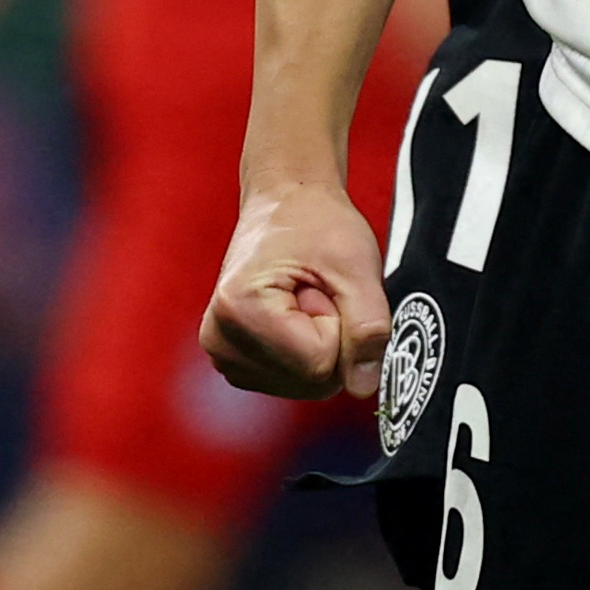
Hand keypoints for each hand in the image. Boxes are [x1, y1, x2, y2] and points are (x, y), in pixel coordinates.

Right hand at [203, 171, 391, 401]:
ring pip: (303, 385)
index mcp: (241, 310)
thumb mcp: (356, 266)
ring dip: (319, 345)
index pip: (320, 363)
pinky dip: (304, 351)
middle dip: (330, 338)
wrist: (285, 203)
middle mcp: (221, 339)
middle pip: (309, 381)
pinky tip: (293, 314)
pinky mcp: (234, 360)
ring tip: (303, 299)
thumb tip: (363, 386)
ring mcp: (223, 354)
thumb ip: (368, 327)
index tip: (322, 288)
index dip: (339, 326)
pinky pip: (292, 380)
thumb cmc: (314, 221)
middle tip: (315, 292)